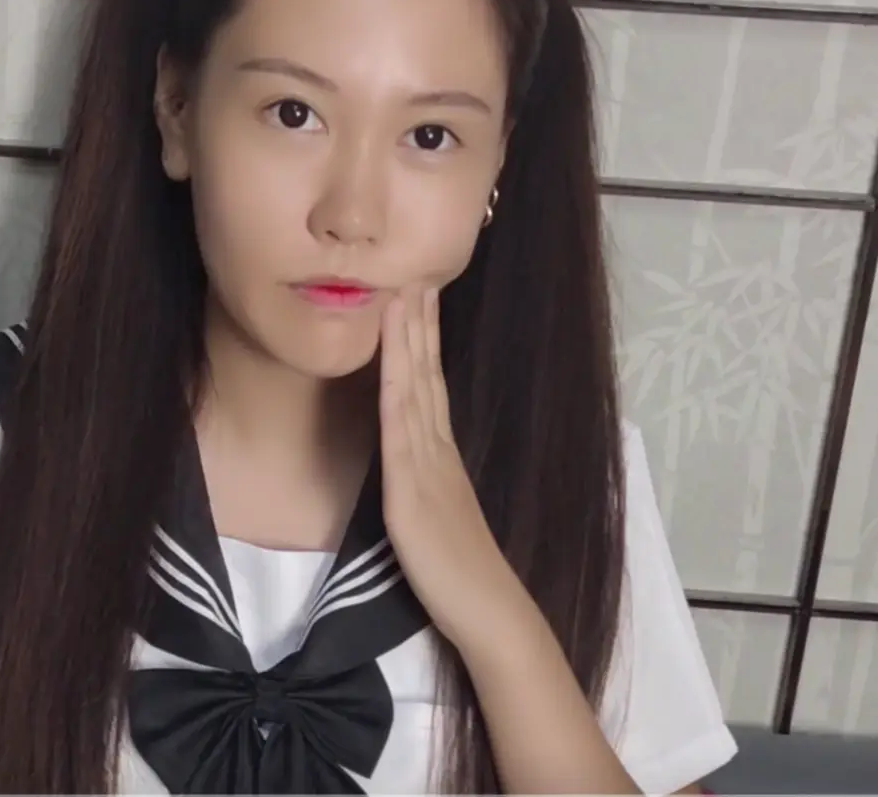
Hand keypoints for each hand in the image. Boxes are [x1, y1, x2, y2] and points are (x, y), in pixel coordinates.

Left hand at [379, 286, 535, 649]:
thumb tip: (412, 461)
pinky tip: (389, 359)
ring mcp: (427, 465)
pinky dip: (396, 388)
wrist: (487, 608)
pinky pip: (401, 429)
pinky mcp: (412, 490)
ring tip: (401, 292)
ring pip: (415, 388)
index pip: (430, 382)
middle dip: (417, 321)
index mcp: (441, 454)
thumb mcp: (438, 513)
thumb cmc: (460, 573)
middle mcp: (437, 448)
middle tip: (413, 270)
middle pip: (425, 372)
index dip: (421, 338)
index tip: (417, 294)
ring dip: (406, 339)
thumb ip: (426, 482)